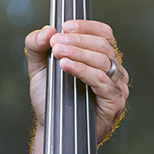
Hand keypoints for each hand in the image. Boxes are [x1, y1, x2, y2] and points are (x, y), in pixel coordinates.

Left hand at [25, 19, 128, 146]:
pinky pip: (101, 80)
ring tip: (57, 52)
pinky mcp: (115, 102)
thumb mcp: (39, 67)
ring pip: (103, 61)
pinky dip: (83, 70)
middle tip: (55, 42)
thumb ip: (36, 46)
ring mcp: (117, 86)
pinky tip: (66, 66)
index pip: (104, 34)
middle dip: (77, 40)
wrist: (51, 128)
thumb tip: (46, 30)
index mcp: (101, 58)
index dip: (87, 27)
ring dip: (78, 53)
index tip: (65, 25)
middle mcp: (114, 70)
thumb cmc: (51, 98)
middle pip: (103, 45)